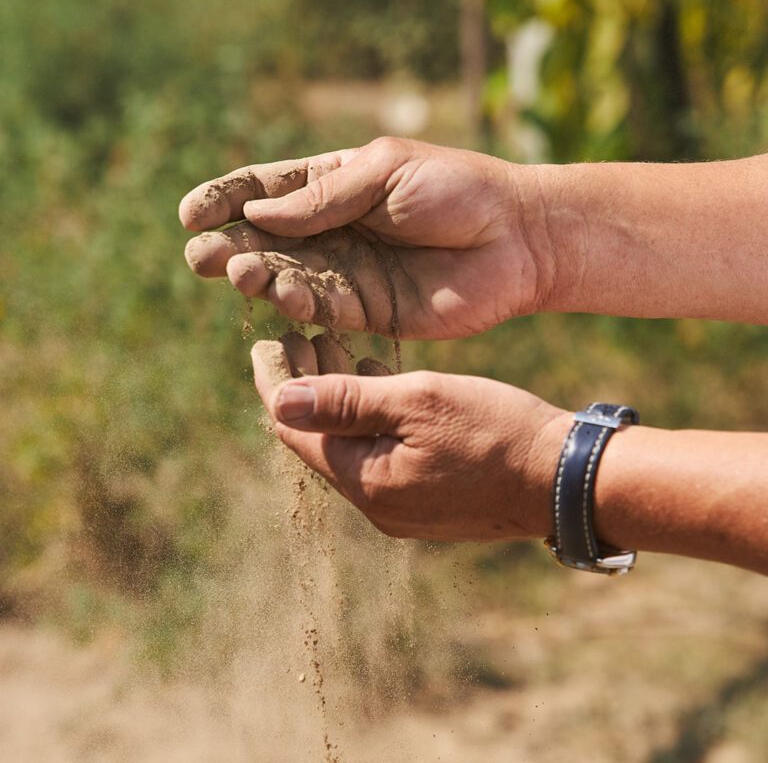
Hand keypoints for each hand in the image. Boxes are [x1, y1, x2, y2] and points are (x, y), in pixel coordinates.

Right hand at [179, 137, 549, 339]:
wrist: (515, 237)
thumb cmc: (457, 189)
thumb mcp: (385, 173)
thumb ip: (323, 198)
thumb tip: (257, 213)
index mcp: (334, 186)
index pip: (265, 191)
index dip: (225, 201)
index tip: (190, 213)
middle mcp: (333, 231)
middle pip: (267, 241)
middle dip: (230, 248)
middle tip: (201, 258)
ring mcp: (349, 273)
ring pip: (288, 278)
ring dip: (258, 278)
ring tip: (238, 273)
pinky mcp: (368, 310)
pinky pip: (323, 308)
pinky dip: (299, 304)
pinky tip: (279, 294)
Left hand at [250, 333, 567, 540]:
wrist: (566, 480)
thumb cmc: (496, 429)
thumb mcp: (418, 400)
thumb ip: (346, 401)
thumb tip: (278, 401)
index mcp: (365, 480)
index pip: (295, 430)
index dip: (275, 385)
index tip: (267, 344)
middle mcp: (376, 504)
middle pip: (320, 442)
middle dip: (307, 389)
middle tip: (302, 338)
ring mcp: (403, 509)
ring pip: (351, 449)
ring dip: (340, 404)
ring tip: (336, 352)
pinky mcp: (428, 505)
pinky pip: (380, 461)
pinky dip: (370, 423)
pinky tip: (379, 388)